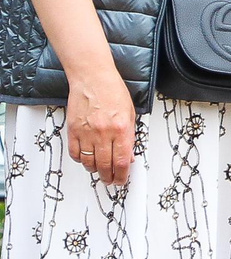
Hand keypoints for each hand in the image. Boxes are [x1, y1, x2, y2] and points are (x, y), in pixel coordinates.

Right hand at [65, 64, 135, 185]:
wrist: (92, 78)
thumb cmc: (113, 92)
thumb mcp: (130, 115)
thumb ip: (130, 137)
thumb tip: (128, 156)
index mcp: (121, 129)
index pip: (121, 162)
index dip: (122, 176)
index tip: (121, 180)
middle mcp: (103, 133)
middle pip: (105, 165)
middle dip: (109, 177)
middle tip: (110, 180)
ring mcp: (86, 132)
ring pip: (89, 162)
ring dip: (95, 170)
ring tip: (99, 170)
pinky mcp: (73, 130)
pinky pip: (75, 153)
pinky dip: (80, 160)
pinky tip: (86, 158)